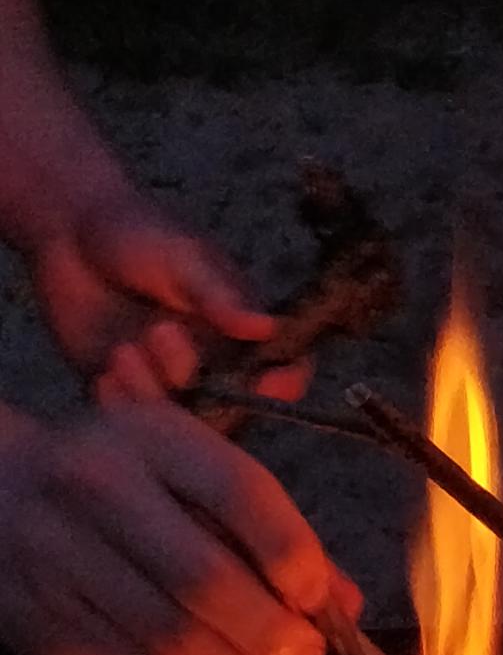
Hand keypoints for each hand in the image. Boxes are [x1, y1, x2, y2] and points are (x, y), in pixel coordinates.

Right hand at [0, 397, 340, 654]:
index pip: (242, 493)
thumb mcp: (188, 470)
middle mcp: (101, 488)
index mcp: (151, 437)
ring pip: (173, 637)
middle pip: (208, 580)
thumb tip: (344, 605)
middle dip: (273, 633)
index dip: (295, 556)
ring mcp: (63, 554)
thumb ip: (269, 530)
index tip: (319, 599)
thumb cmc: (120, 477)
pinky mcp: (44, 616)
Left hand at [26, 188, 306, 403]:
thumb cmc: (136, 232)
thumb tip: (268, 327)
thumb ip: (218, 295)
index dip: (283, 384)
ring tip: (122, 351)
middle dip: (205, 391)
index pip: (284, 369)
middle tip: (160, 337)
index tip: (264, 382)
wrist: (65, 233)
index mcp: (242, 330)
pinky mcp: (129, 393)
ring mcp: (172, 383)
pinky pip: (135, 421)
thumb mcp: (180, 256)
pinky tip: (104, 371)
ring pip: (184, 422)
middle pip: (235, 409)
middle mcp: (215, 364)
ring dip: (156, 396)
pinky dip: (122, 405)